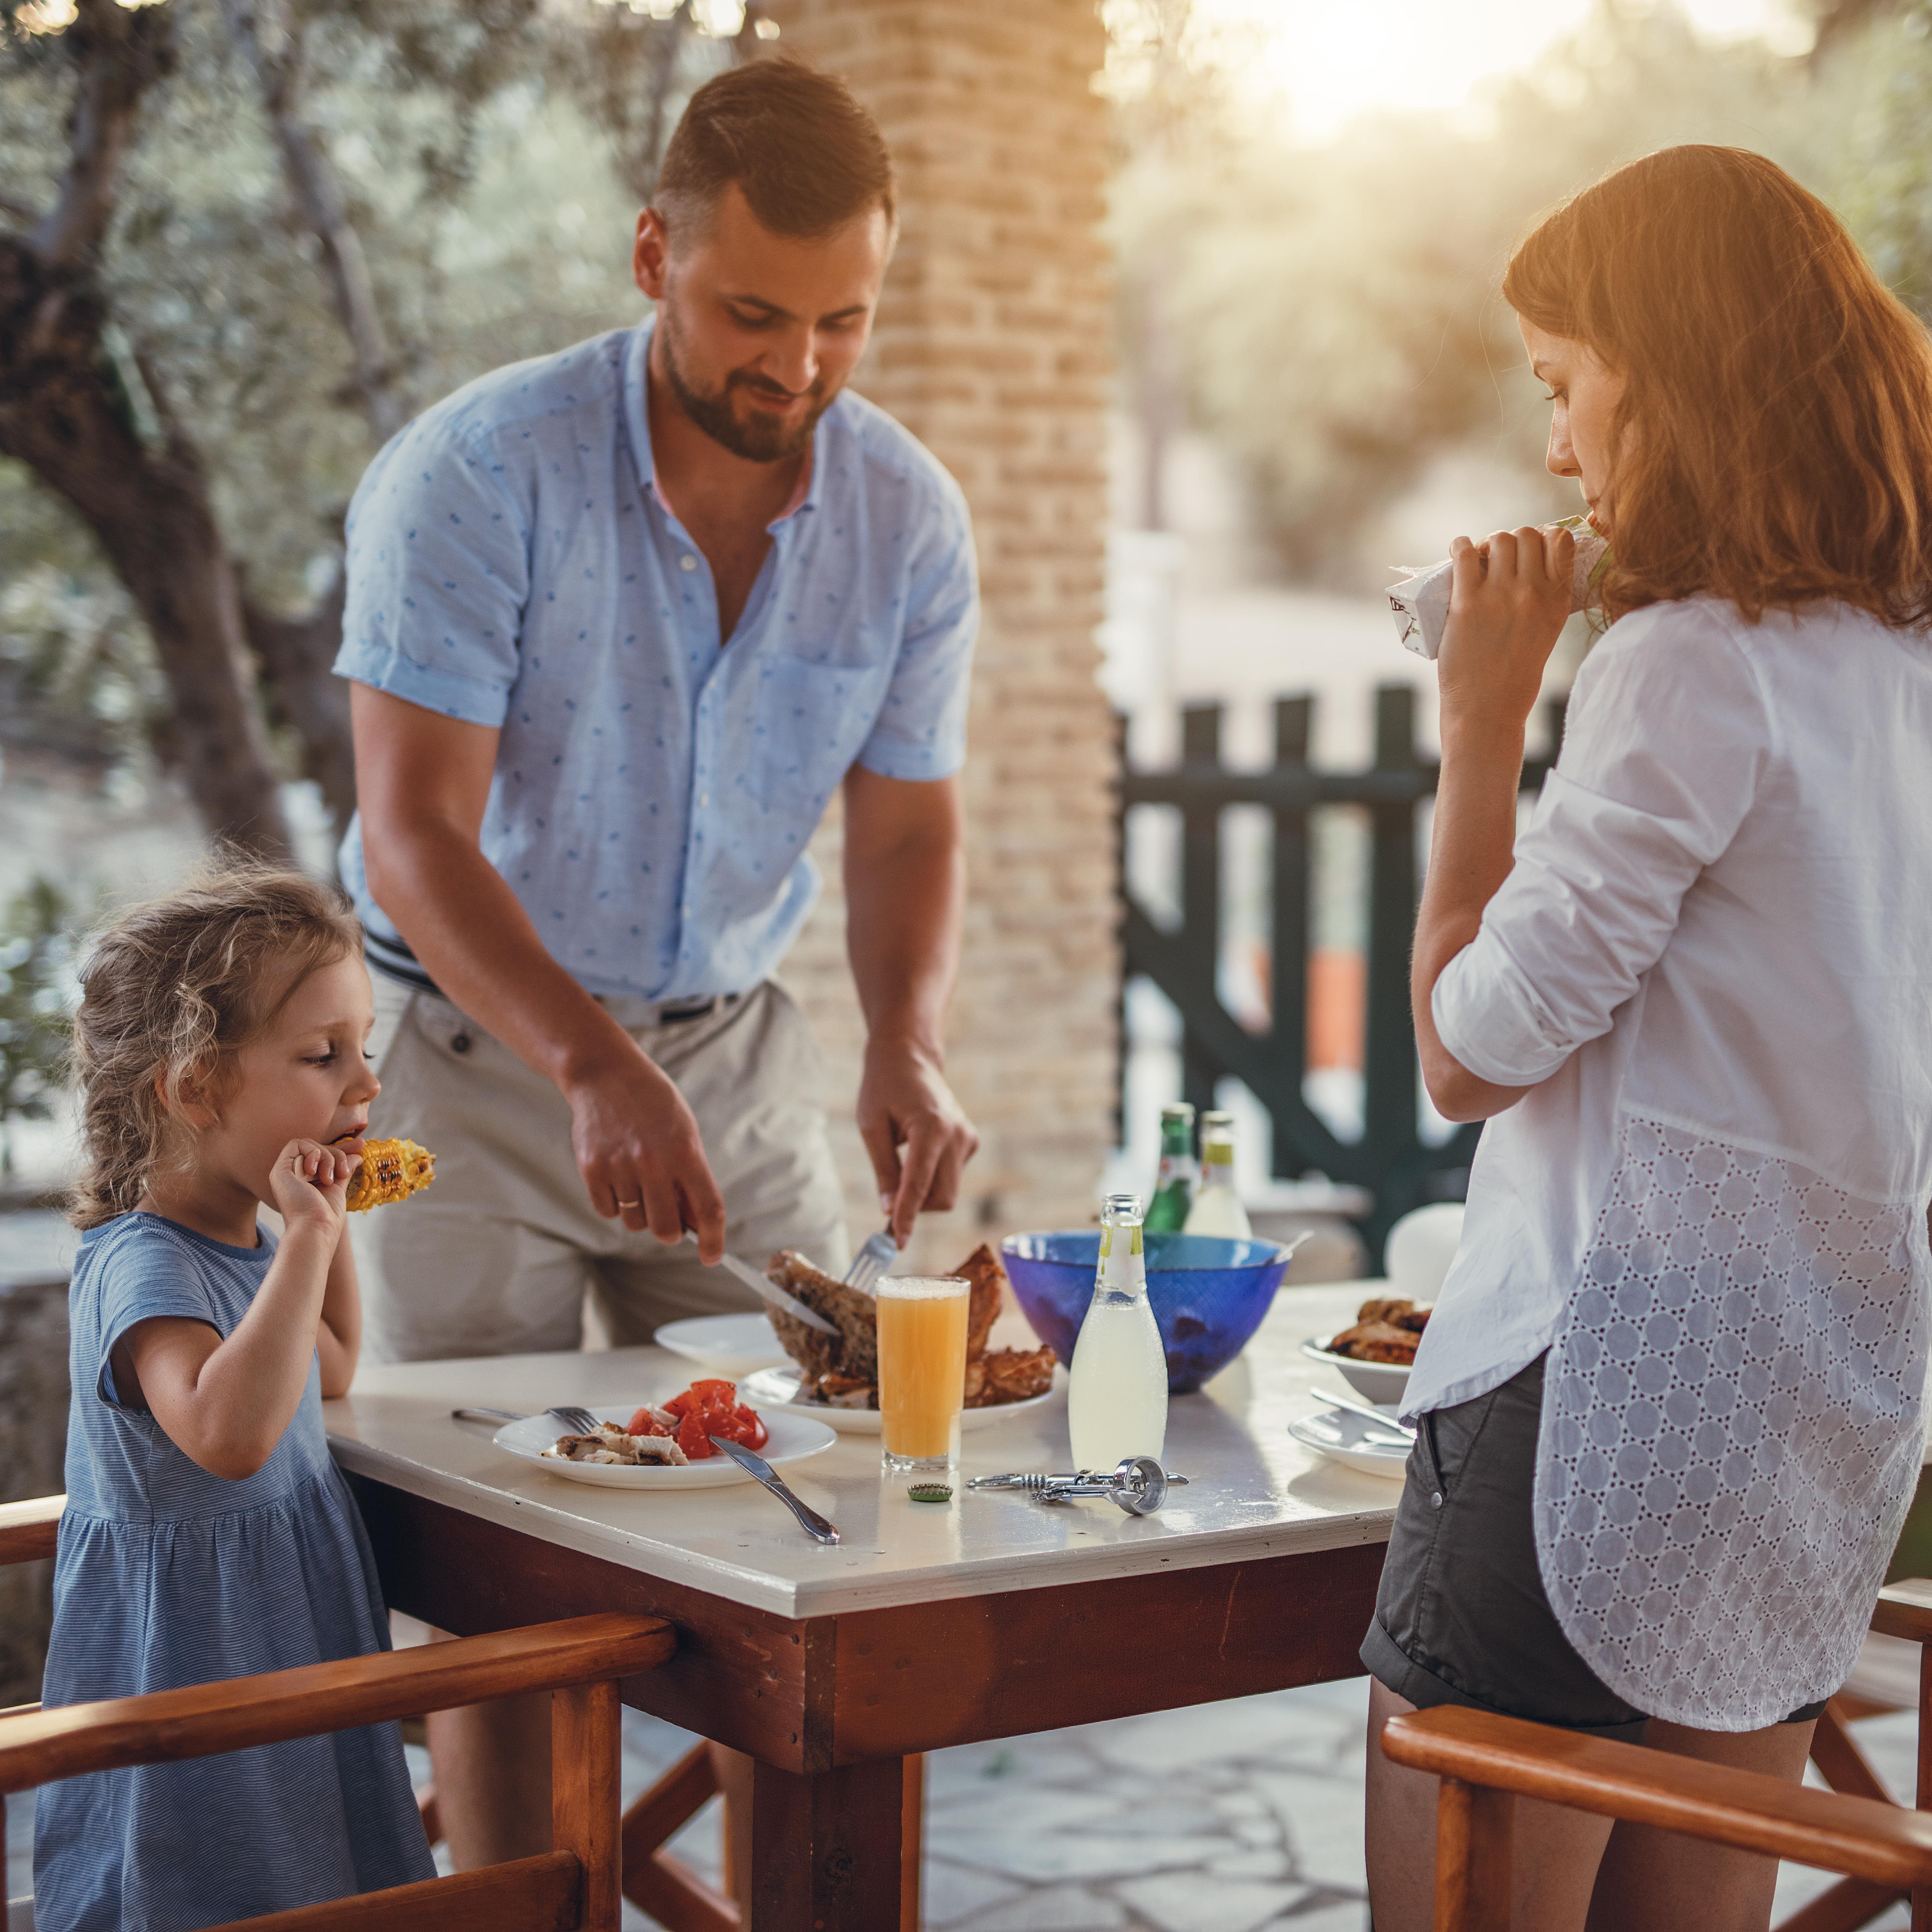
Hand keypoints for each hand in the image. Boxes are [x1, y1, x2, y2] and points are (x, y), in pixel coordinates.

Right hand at [267, 1137, 357, 1240]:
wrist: (315, 1228)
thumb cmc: (327, 1215)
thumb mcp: (339, 1186)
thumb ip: (344, 1168)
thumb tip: (357, 1154)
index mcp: (304, 1179)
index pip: (323, 1154)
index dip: (342, 1148)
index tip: (361, 1145)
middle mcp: (292, 1174)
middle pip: (317, 1147)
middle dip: (337, 1154)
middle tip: (343, 1173)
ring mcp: (284, 1172)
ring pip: (309, 1144)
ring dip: (327, 1157)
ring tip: (328, 1179)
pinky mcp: (279, 1170)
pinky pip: (295, 1144)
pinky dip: (312, 1153)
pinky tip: (315, 1173)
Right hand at [564, 1041, 726, 1261]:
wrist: (605, 1074)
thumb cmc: (653, 1105)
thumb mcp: (684, 1132)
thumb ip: (691, 1177)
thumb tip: (694, 1224)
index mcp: (686, 1152)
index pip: (708, 1210)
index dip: (712, 1241)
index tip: (711, 1257)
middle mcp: (654, 1163)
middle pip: (666, 1229)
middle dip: (670, 1232)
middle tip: (669, 1217)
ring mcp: (620, 1167)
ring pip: (635, 1223)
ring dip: (640, 1213)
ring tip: (638, 1180)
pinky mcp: (592, 1170)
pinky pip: (608, 1211)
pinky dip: (615, 1204)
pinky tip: (617, 1175)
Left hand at [857, 1043, 979, 1246]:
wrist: (910, 1059)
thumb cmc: (884, 1087)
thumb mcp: (872, 1126)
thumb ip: (883, 1170)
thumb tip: (889, 1211)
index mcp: (932, 1128)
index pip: (919, 1185)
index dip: (906, 1218)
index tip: (897, 1243)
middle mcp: (958, 1135)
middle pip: (942, 1197)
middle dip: (915, 1208)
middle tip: (887, 1206)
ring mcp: (968, 1139)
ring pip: (947, 1191)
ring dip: (922, 1195)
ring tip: (898, 1169)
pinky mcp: (970, 1142)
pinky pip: (950, 1177)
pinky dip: (931, 1180)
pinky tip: (916, 1155)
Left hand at [1437, 525, 1574, 745]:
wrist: (1487, 710)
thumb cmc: (1514, 678)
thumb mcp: (1545, 634)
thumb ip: (1544, 601)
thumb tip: (1528, 568)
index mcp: (1558, 600)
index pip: (1561, 540)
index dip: (1543, 537)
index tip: (1527, 551)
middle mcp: (1534, 593)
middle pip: (1526, 535)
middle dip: (1511, 542)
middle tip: (1496, 561)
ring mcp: (1501, 596)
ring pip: (1499, 539)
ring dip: (1486, 545)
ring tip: (1478, 563)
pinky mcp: (1467, 603)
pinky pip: (1464, 553)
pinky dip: (1459, 546)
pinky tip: (1457, 552)